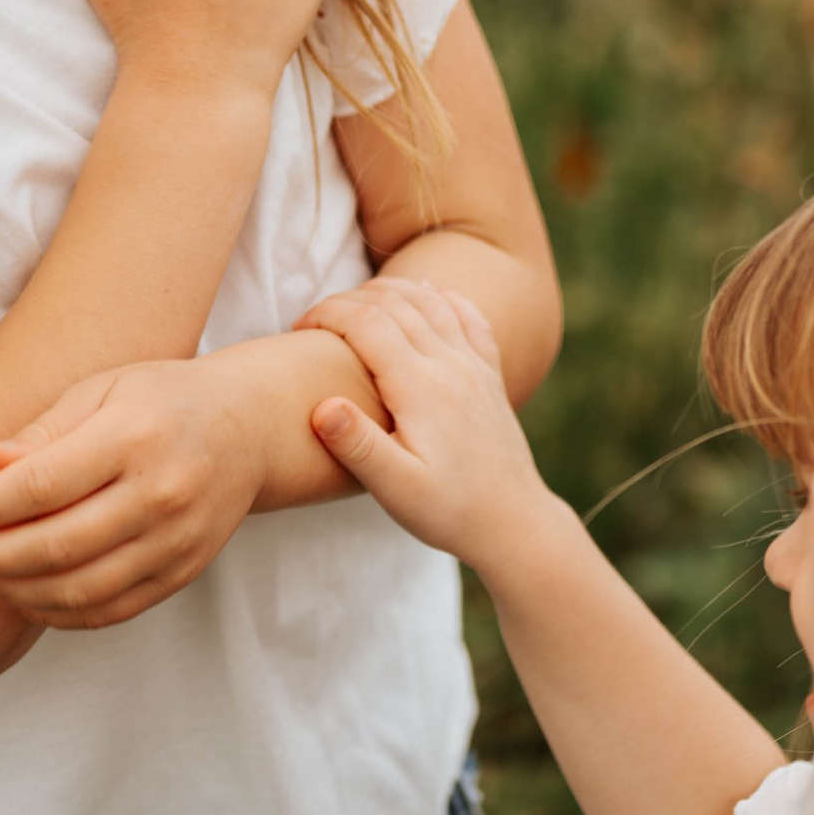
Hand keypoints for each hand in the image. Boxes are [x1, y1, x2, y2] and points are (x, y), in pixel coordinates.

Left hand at [0, 350, 268, 629]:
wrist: (250, 428)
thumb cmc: (160, 399)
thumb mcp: (102, 390)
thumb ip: (42, 433)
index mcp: (134, 436)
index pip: (40, 486)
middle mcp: (161, 493)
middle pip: (53, 546)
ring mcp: (176, 541)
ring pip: (77, 590)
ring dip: (9, 591)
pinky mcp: (181, 573)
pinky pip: (108, 610)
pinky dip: (54, 613)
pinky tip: (15, 595)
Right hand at [303, 280, 556, 577]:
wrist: (514, 522)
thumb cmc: (449, 511)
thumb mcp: (396, 489)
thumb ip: (358, 446)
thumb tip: (322, 405)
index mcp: (422, 388)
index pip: (367, 324)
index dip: (327, 314)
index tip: (298, 328)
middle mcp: (452, 365)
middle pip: (395, 304)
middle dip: (348, 300)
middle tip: (315, 319)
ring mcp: (476, 366)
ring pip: (431, 301)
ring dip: (389, 292)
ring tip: (354, 303)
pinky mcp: (491, 375)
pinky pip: (469, 316)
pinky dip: (441, 297)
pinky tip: (426, 297)